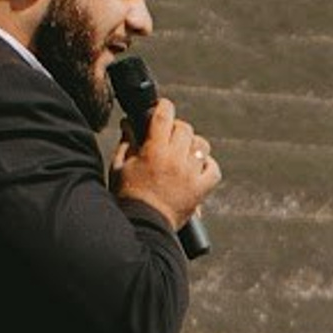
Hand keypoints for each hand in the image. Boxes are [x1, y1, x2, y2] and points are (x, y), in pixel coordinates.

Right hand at [113, 95, 218, 232]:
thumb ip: (127, 142)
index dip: (163, 106)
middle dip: (175, 128)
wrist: (143, 226)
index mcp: (154, 150)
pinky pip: (214, 169)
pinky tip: (196, 168)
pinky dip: (208, 166)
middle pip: (185, 128)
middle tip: (166, 137)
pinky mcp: (201, 190)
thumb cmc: (127, 197)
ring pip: (201, 146)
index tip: (161, 106)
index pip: (164, 115)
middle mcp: (176, 159)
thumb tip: (129, 123)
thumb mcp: (119, 167)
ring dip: (192, 146)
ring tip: (181, 154)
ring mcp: (191, 174)